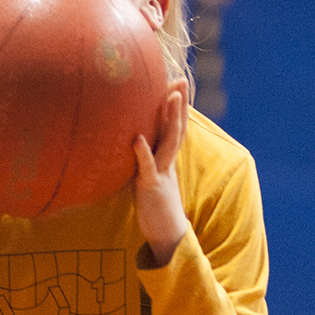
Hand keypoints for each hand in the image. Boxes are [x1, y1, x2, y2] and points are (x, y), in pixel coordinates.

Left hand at [134, 78, 189, 266]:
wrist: (166, 235)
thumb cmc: (154, 206)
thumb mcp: (149, 178)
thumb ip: (144, 161)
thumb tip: (134, 144)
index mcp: (166, 158)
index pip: (173, 126)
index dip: (176, 105)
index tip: (176, 82)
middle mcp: (167, 162)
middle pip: (176, 127)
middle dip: (179, 103)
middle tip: (180, 79)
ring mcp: (161, 173)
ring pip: (169, 141)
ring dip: (170, 118)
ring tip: (170, 96)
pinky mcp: (151, 188)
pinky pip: (147, 168)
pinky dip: (143, 153)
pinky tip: (137, 139)